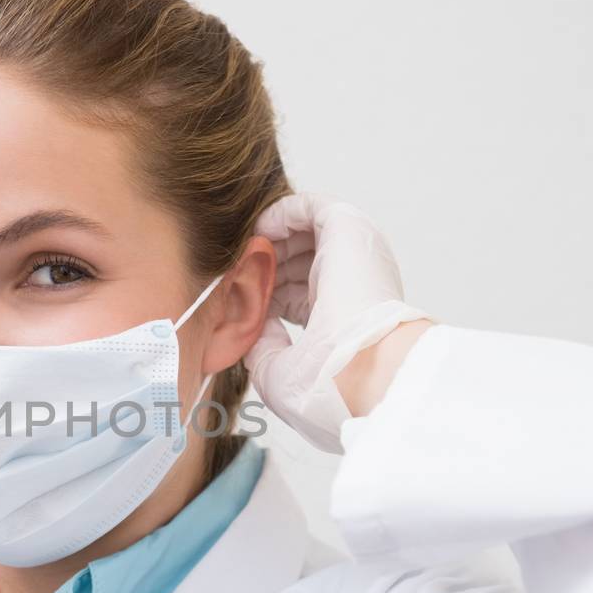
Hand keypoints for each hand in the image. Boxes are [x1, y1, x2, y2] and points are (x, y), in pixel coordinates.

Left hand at [247, 192, 434, 452]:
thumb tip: (254, 323)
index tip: (234, 300)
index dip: (264, 295)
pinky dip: (280, 214)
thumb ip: (263, 346)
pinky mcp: (349, 229)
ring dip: (269, 241)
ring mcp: (354, 256)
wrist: (361, 372)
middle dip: (262, 266)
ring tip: (240, 254)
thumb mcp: (281, 374)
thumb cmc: (328, 385)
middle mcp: (352, 285)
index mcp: (343, 320)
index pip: (299, 296)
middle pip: (299, 263)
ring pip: (304, 234)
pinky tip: (257, 232)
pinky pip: (310, 207)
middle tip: (231, 272)